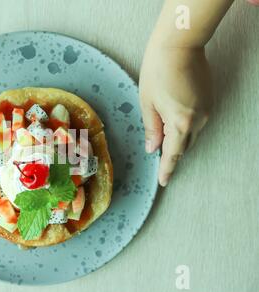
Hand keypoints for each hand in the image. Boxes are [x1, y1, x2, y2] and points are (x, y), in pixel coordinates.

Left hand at [139, 43, 211, 186]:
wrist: (180, 45)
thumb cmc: (158, 71)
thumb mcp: (147, 103)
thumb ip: (151, 129)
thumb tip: (152, 148)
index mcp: (180, 122)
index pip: (172, 154)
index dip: (166, 169)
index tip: (163, 181)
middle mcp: (198, 120)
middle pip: (183, 146)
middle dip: (171, 152)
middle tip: (156, 155)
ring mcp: (207, 110)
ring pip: (191, 134)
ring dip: (177, 138)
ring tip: (162, 128)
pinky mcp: (209, 101)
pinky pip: (196, 122)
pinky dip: (185, 126)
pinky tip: (173, 116)